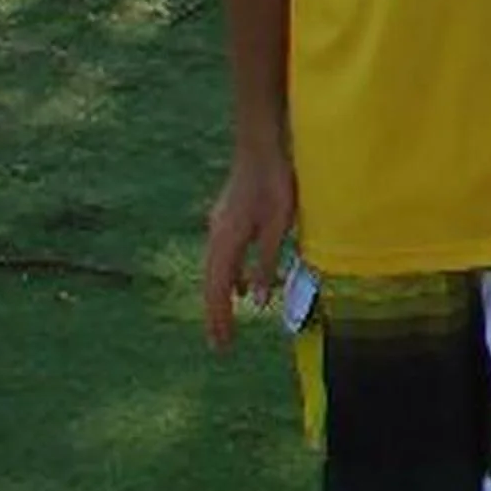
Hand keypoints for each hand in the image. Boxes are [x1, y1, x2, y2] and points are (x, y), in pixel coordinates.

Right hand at [201, 149, 295, 350]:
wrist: (261, 147)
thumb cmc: (275, 184)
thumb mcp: (278, 227)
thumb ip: (266, 263)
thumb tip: (255, 301)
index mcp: (226, 242)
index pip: (218, 290)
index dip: (219, 318)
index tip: (222, 344)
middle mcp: (215, 237)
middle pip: (211, 284)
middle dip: (216, 314)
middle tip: (221, 343)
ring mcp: (218, 226)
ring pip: (215, 271)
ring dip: (220, 297)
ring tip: (227, 322)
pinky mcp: (227, 219)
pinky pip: (223, 257)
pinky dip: (228, 277)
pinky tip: (239, 286)